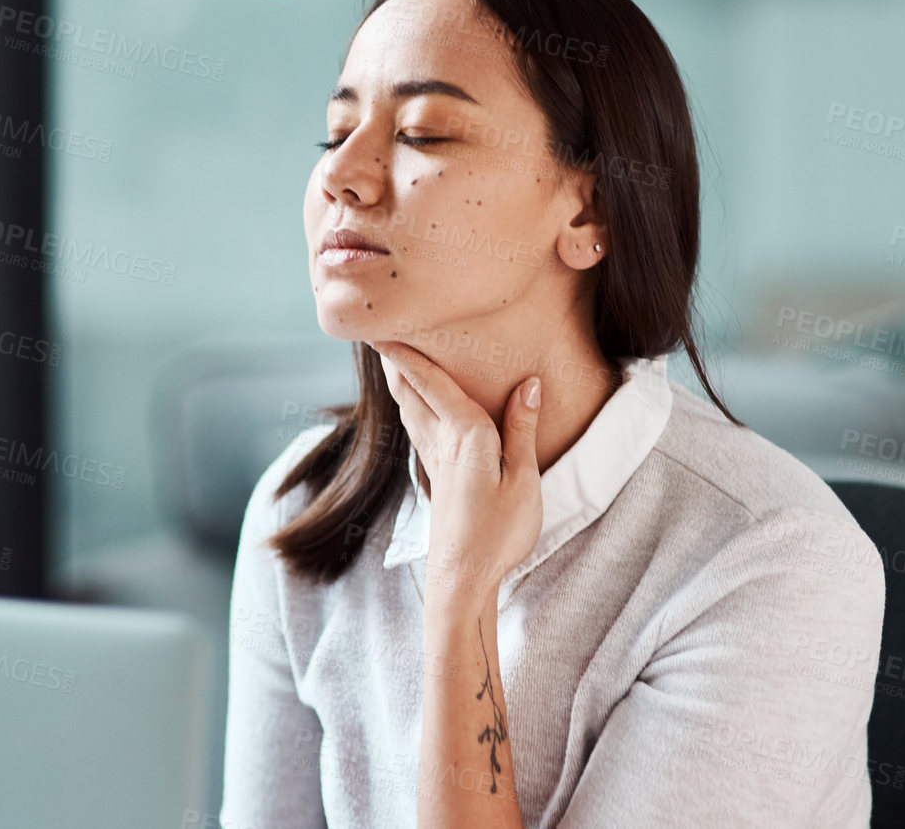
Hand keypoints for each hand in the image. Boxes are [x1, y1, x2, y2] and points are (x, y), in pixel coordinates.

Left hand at [370, 340, 543, 608]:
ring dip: (399, 381)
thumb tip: (528, 384)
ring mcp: (434, 463)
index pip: (432, 384)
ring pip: (410, 410)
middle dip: (394, 360)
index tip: (384, 326)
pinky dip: (410, 407)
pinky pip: (418, 429)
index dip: (408, 354)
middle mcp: (441, 444)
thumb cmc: (499, 533)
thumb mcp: (524, 480)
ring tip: (390, 358)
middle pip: (410, 392)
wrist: (463, 579)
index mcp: (465, 437)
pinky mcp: (435, 479)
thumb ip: (522, 429)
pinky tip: (413, 409)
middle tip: (376, 329)